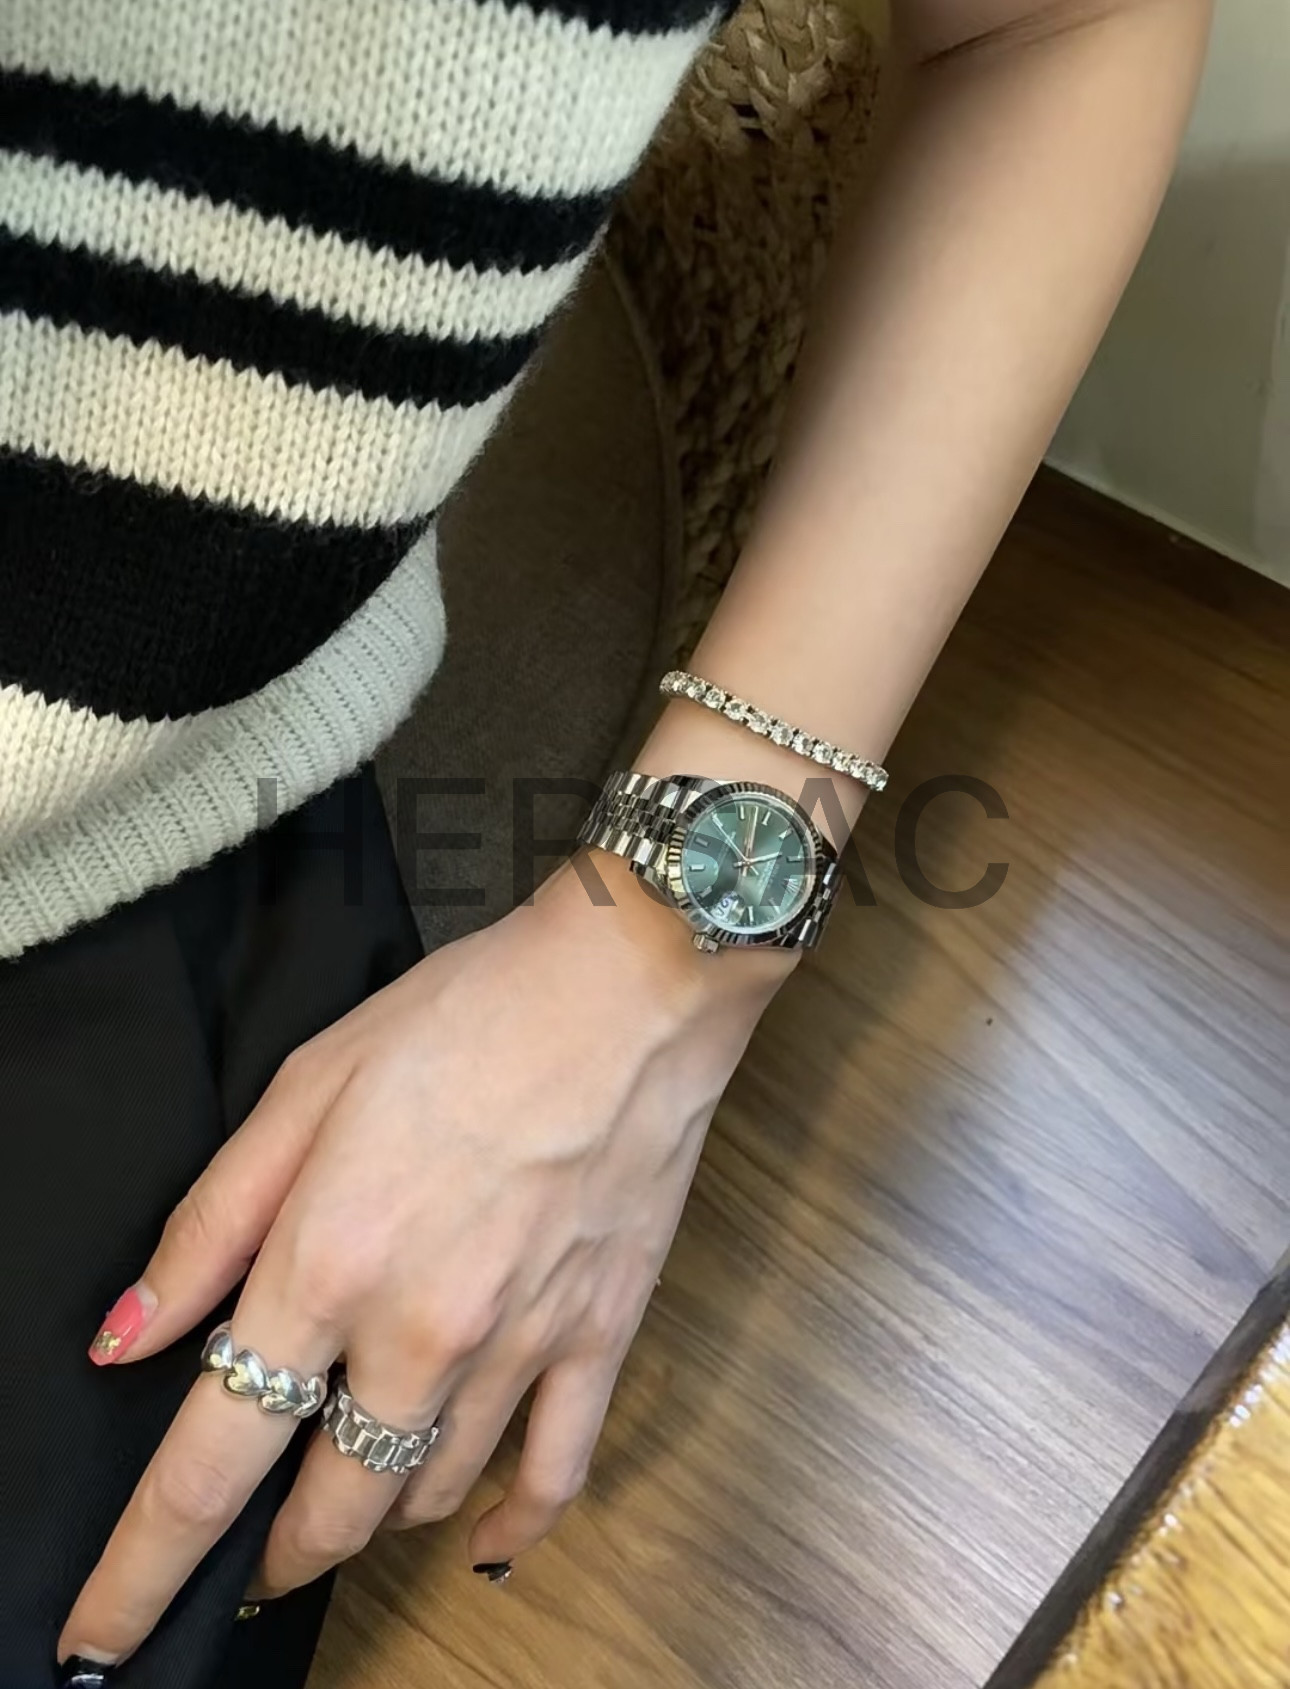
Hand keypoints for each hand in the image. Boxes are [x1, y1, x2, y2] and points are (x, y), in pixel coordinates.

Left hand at [60, 850, 793, 1667]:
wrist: (630, 988)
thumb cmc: (468, 1016)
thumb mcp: (307, 1087)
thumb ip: (210, 1225)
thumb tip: (129, 1341)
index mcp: (327, 1262)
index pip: (211, 1460)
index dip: (145, 1568)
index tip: (103, 1634)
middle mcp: (419, 1331)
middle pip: (325, 1508)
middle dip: (272, 1555)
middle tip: (249, 1557)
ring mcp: (520, 1346)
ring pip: (426, 1496)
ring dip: (371, 1522)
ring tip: (346, 1507)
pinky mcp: (601, 1337)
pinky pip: (553, 1474)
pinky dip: (509, 1529)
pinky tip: (477, 1541)